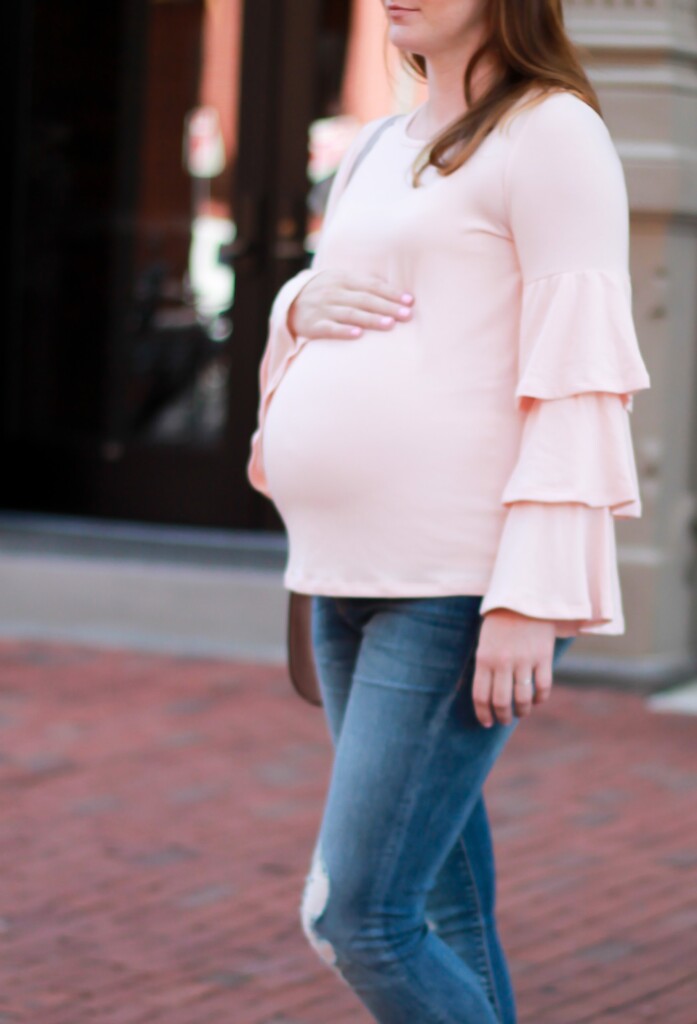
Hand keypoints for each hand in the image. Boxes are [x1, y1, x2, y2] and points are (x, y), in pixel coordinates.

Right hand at [287, 270, 413, 340]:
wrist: (289, 306)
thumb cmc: (325, 295)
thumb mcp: (340, 282)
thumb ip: (363, 285)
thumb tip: (396, 293)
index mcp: (342, 278)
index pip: (371, 285)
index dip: (391, 292)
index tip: (410, 301)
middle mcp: (333, 291)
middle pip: (365, 299)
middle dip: (388, 306)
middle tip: (407, 315)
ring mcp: (322, 308)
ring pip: (351, 313)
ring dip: (371, 319)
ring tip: (390, 325)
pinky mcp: (313, 326)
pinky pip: (330, 329)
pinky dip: (344, 331)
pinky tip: (358, 335)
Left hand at [472, 609, 555, 727]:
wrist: (525, 596)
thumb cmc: (501, 620)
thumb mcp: (485, 641)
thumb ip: (486, 665)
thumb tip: (488, 695)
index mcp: (484, 658)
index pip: (481, 695)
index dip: (483, 713)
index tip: (486, 722)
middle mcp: (503, 662)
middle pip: (501, 702)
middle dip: (502, 716)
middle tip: (503, 720)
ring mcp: (524, 660)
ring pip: (523, 699)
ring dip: (521, 711)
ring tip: (520, 712)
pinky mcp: (543, 657)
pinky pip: (542, 687)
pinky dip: (540, 699)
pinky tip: (537, 700)